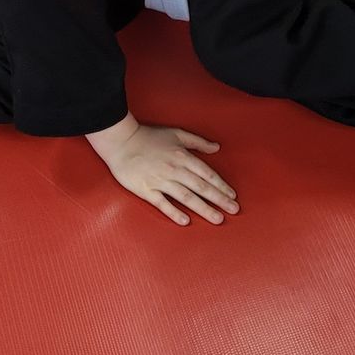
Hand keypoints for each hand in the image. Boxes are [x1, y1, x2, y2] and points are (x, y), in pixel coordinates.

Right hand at [86, 114, 238, 225]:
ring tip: (218, 219)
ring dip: (203, 208)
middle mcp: (174, 169)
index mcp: (182, 156)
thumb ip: (197, 141)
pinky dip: (174, 212)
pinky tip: (186, 221)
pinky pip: (162, 203)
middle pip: (201, 187)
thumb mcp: (176, 133)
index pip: (206, 174)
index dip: (221, 185)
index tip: (232, 196)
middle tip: (234, 210)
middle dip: (219, 199)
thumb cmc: (149, 136)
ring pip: (186, 197)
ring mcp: (160, 180)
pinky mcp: (146, 190)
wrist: (120, 141)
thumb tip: (217, 148)